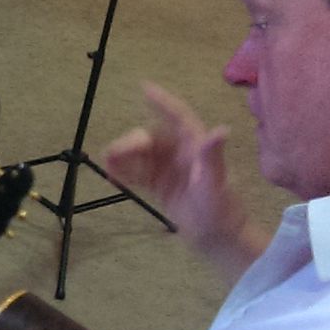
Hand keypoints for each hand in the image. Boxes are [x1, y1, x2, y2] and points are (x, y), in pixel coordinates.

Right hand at [100, 82, 261, 274]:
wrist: (219, 241)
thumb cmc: (221, 214)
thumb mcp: (216, 187)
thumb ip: (213, 158)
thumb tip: (220, 130)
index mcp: (197, 149)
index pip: (179, 118)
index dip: (163, 102)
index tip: (144, 88)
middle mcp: (182, 154)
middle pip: (151, 137)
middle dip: (130, 142)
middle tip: (113, 155)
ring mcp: (170, 170)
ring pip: (140, 154)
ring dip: (123, 157)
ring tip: (108, 167)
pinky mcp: (161, 185)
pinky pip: (137, 172)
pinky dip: (124, 172)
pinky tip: (113, 178)